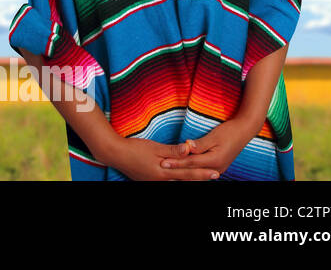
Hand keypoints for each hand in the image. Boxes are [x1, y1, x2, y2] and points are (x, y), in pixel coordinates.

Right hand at [103, 136, 222, 180]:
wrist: (115, 154)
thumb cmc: (134, 148)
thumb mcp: (154, 147)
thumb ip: (172, 150)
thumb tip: (188, 149)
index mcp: (163, 172)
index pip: (187, 173)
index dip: (202, 173)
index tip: (215, 173)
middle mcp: (160, 180)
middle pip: (184, 181)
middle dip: (199, 180)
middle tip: (214, 178)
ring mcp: (154, 182)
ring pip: (176, 183)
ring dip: (189, 181)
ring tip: (202, 180)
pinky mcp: (149, 181)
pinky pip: (167, 183)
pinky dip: (177, 181)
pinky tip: (180, 179)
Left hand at [158, 118, 258, 177]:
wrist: (245, 131)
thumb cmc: (229, 131)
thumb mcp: (213, 136)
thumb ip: (200, 144)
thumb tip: (187, 147)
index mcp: (215, 160)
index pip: (191, 163)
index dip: (176, 162)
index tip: (163, 162)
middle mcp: (217, 168)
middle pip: (193, 171)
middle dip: (177, 169)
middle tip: (161, 168)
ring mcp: (218, 168)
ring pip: (197, 173)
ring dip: (184, 172)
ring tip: (169, 172)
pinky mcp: (218, 166)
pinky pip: (202, 172)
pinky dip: (192, 171)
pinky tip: (182, 172)